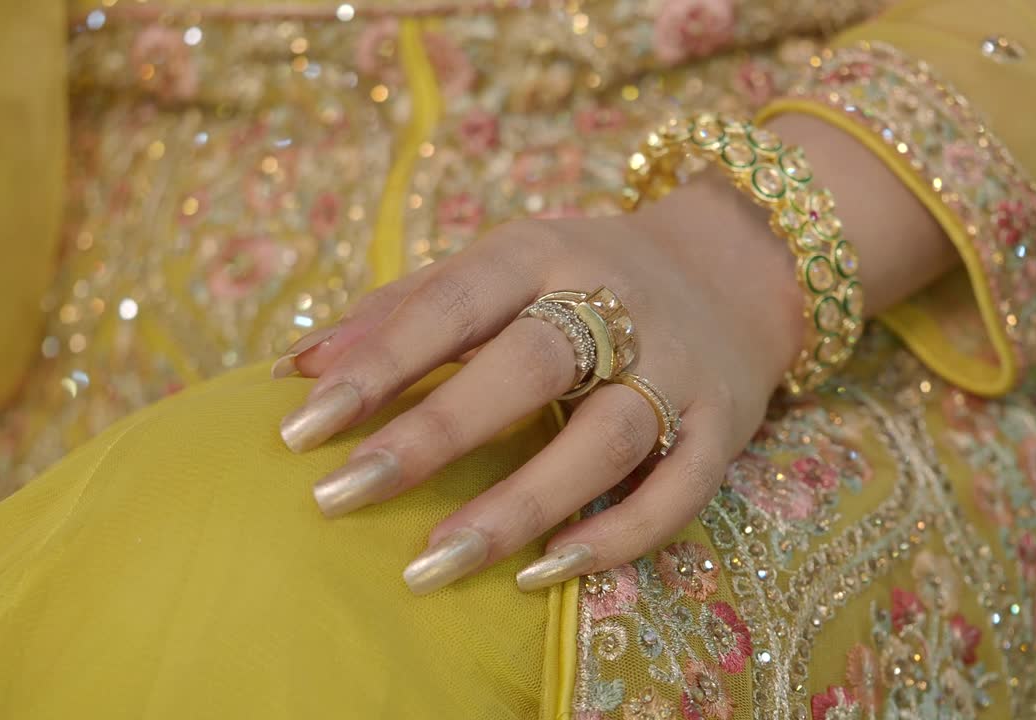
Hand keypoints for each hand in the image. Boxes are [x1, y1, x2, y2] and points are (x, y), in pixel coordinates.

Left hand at [275, 171, 801, 594]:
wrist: (737, 268)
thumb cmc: (586, 276)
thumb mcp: (502, 265)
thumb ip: (405, 308)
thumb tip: (298, 365)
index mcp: (545, 252)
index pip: (453, 302)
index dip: (378, 362)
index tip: (300, 427)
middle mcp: (617, 302)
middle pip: (526, 367)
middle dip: (433, 434)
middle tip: (340, 495)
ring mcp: (678, 367)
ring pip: (603, 441)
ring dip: (517, 505)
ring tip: (429, 565)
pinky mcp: (722, 425)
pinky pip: (678, 493)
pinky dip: (616, 539)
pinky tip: (541, 573)